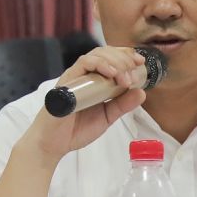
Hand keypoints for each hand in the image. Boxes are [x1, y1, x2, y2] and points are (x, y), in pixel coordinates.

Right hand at [27, 47, 151, 159]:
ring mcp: (76, 76)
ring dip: (116, 61)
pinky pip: (83, 64)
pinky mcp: (68, 81)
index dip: (126, 55)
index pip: (111, 58)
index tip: (140, 62)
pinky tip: (112, 74)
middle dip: (124, 58)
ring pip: (96, 54)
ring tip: (125, 77)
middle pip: (106, 52)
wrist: (54, 143)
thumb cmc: (76, 129)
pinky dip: (100, 64)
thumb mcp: (107, 116)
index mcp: (95, 80)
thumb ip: (122, 105)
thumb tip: (142, 92)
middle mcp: (85, 75)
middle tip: (135, 71)